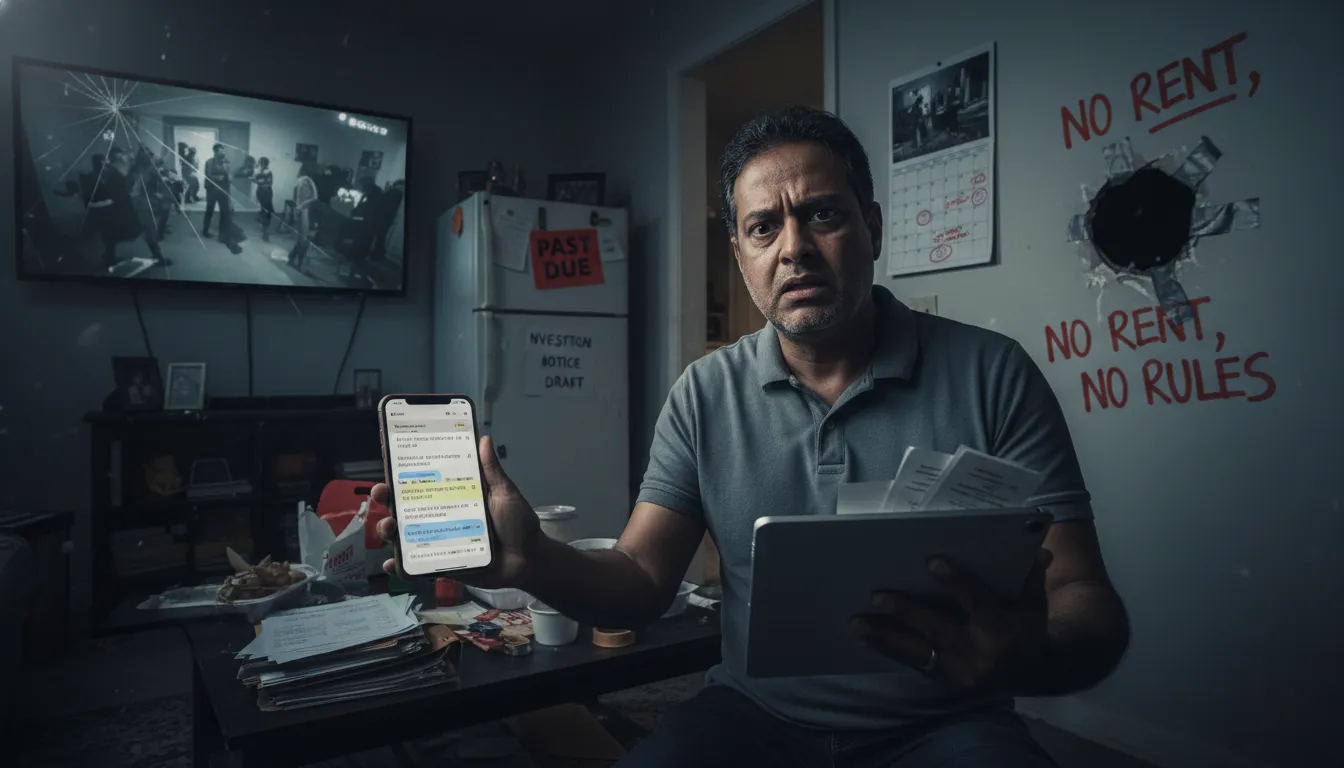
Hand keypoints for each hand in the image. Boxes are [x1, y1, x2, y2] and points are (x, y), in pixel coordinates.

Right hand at [373, 434, 540, 588]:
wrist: (529, 561)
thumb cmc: (518, 524)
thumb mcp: (505, 494)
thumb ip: (492, 472)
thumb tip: (484, 439)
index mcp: (455, 497)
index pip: (424, 483)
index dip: (404, 474)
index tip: (389, 463)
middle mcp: (442, 517)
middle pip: (407, 507)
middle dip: (387, 499)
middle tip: (381, 493)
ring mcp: (440, 541)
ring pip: (405, 535)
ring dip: (389, 530)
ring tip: (388, 526)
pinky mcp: (443, 564)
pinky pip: (416, 567)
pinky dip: (400, 567)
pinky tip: (391, 564)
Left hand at [852, 549, 1052, 691]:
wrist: (1032, 673)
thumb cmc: (1025, 625)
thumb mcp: (1034, 601)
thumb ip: (1031, 575)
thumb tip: (1037, 549)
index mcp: (1004, 627)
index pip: (977, 601)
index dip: (956, 582)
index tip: (932, 561)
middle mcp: (981, 653)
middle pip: (938, 629)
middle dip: (907, 612)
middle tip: (877, 595)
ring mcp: (962, 672)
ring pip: (919, 651)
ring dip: (886, 636)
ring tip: (857, 622)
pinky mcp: (947, 683)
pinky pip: (914, 665)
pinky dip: (889, 651)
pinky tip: (867, 638)